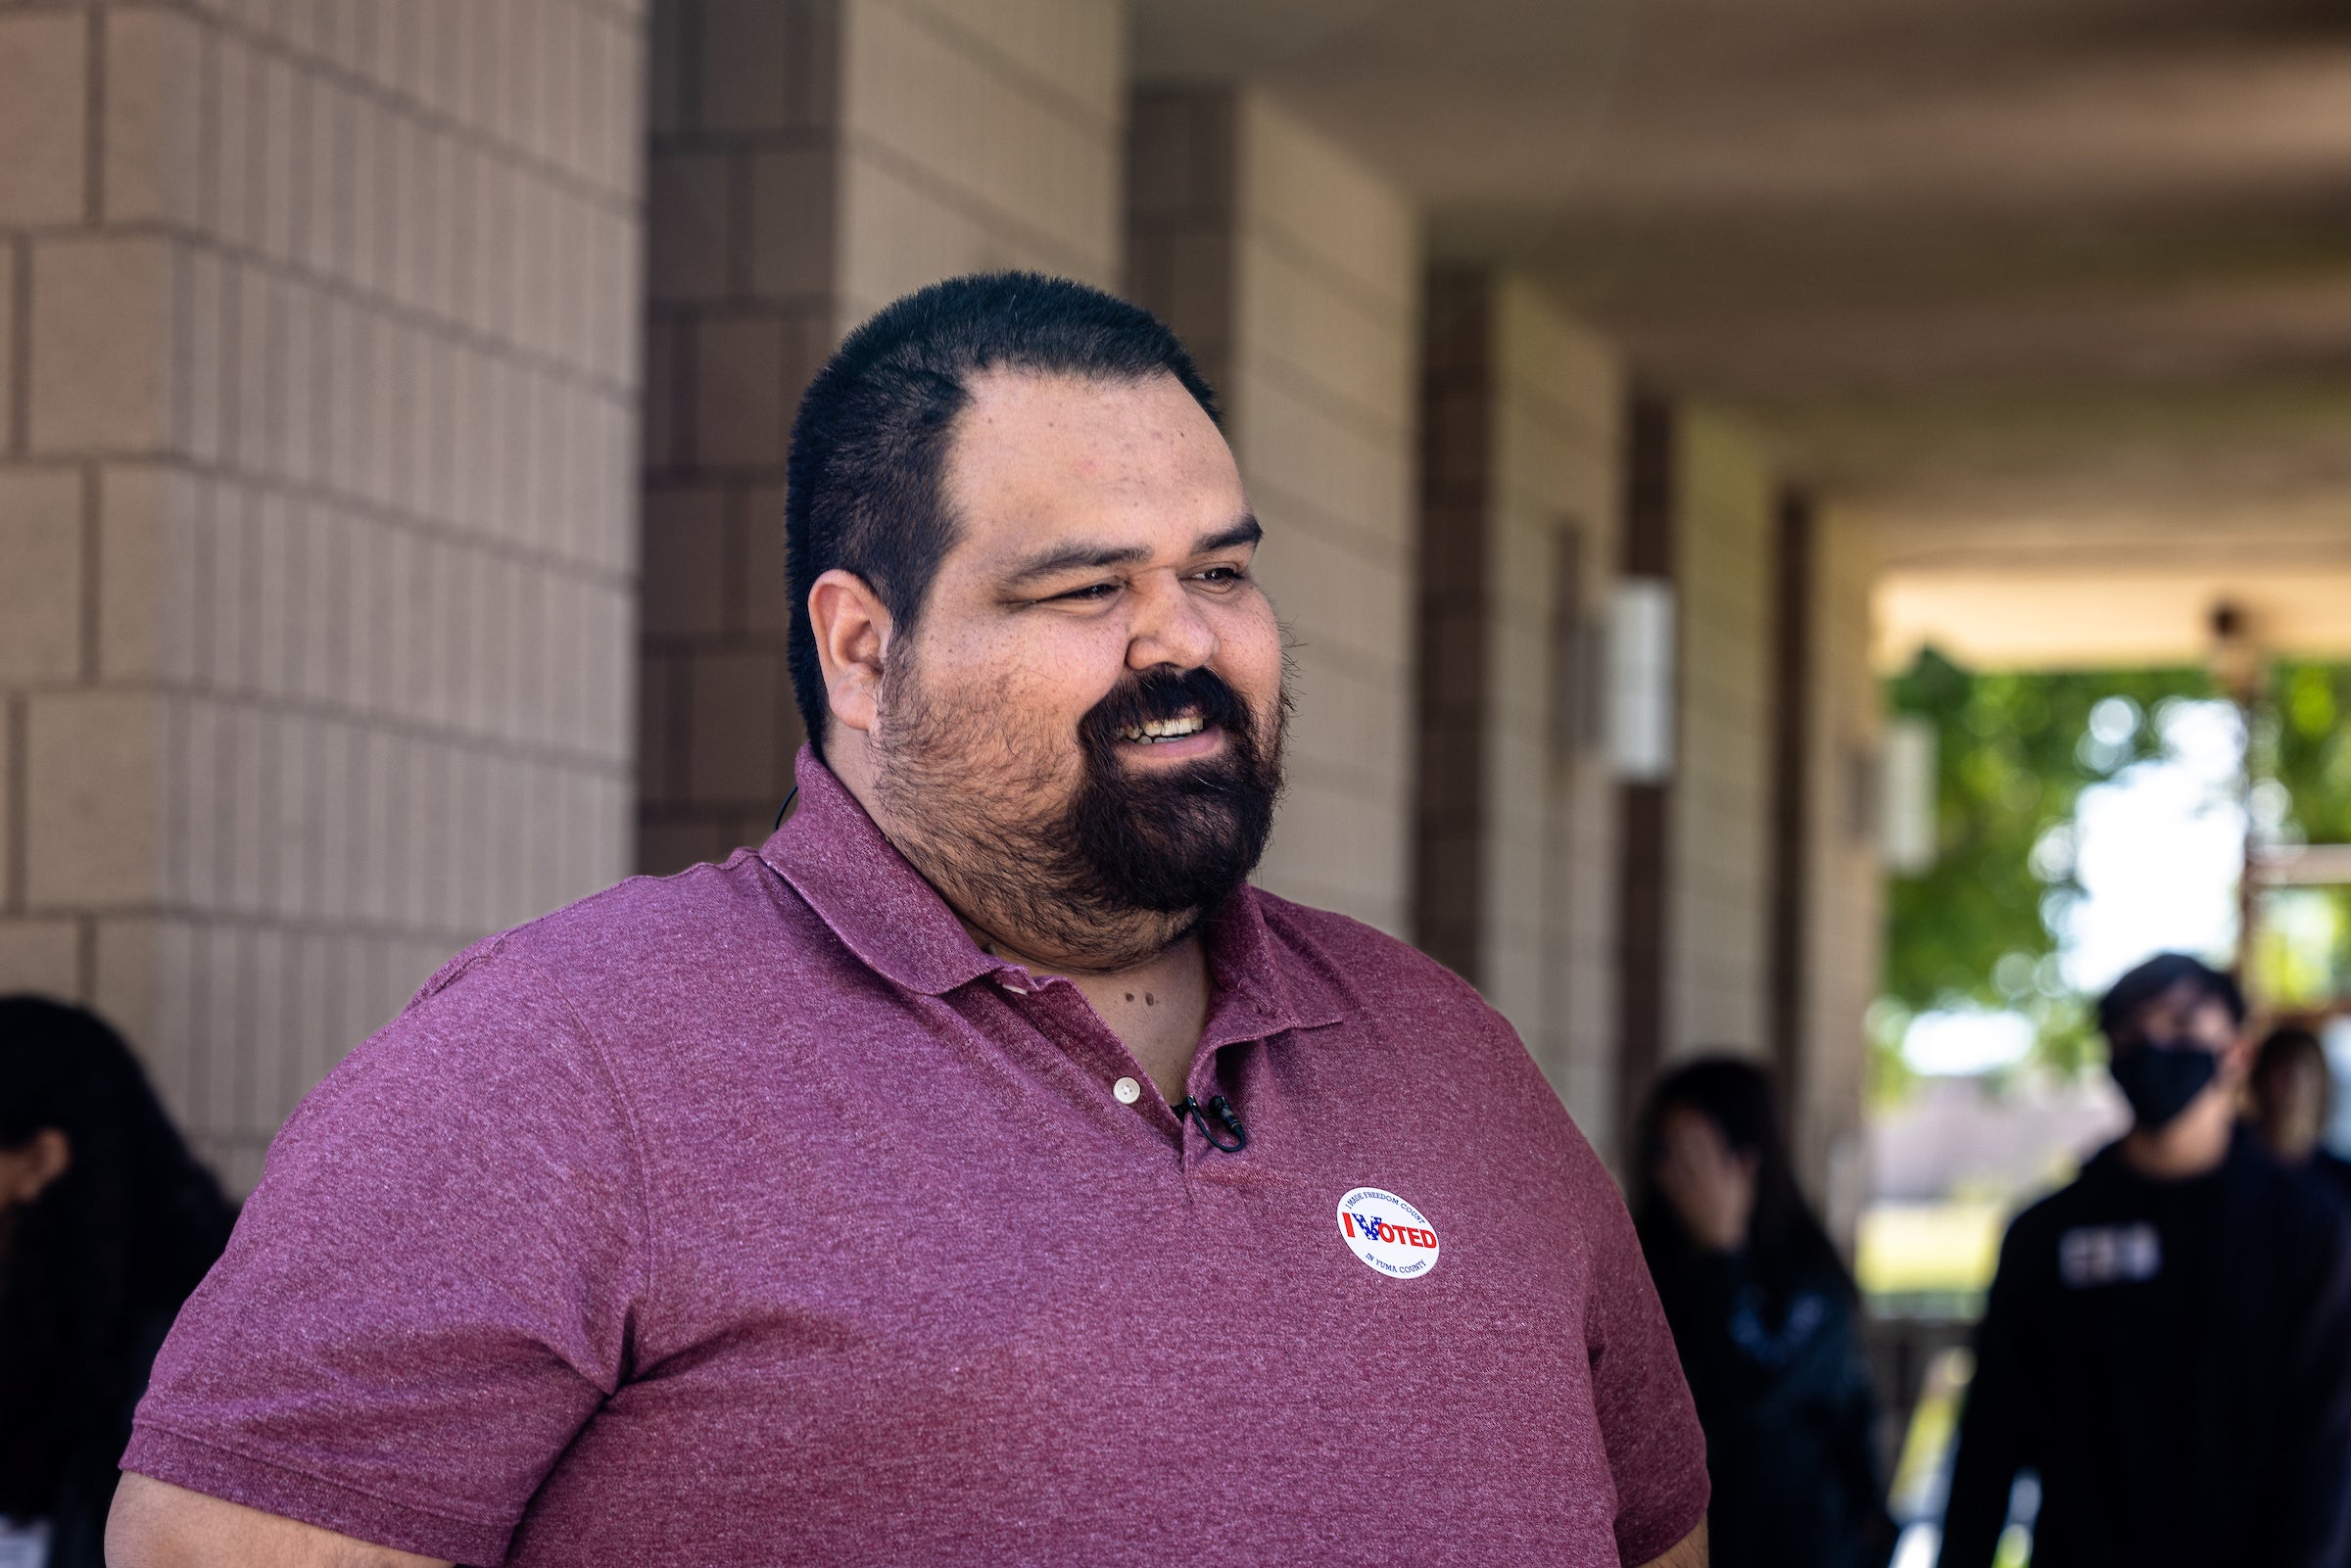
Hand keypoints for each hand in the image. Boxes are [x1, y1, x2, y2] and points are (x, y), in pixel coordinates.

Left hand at [1654, 1107, 1756, 1252]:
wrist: (1720, 1244)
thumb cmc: (1733, 1216)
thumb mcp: (1745, 1193)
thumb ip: (1746, 1171)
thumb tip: (1751, 1151)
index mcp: (1726, 1181)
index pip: (1717, 1152)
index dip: (1709, 1134)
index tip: (1702, 1118)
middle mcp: (1711, 1186)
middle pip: (1700, 1156)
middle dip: (1692, 1137)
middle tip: (1683, 1119)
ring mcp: (1696, 1195)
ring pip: (1686, 1168)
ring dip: (1678, 1150)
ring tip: (1669, 1133)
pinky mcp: (1684, 1205)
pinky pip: (1674, 1189)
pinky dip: (1667, 1177)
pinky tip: (1658, 1163)